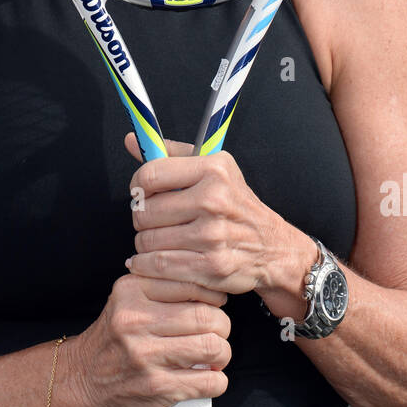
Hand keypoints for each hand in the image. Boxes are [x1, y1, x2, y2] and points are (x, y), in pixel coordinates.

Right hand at [65, 272, 230, 406]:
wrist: (84, 376)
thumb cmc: (115, 336)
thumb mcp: (129, 298)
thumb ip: (164, 286)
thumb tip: (215, 290)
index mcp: (131, 291)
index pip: (192, 283)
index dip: (213, 296)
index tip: (214, 304)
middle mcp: (136, 321)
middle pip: (208, 317)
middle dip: (222, 326)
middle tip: (216, 332)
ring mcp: (146, 356)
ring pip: (214, 347)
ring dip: (222, 353)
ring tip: (213, 354)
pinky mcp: (157, 387)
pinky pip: (210, 381)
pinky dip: (217, 379)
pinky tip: (206, 375)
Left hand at [124, 134, 313, 317]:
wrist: (273, 248)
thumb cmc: (236, 206)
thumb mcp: (214, 169)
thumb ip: (171, 154)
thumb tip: (132, 140)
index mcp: (213, 170)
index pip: (149, 175)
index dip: (138, 187)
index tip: (142, 194)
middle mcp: (213, 200)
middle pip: (144, 211)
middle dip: (142, 218)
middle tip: (154, 221)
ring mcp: (212, 235)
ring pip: (147, 240)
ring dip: (145, 243)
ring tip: (158, 240)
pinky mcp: (210, 266)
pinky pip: (157, 265)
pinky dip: (145, 265)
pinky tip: (149, 261)